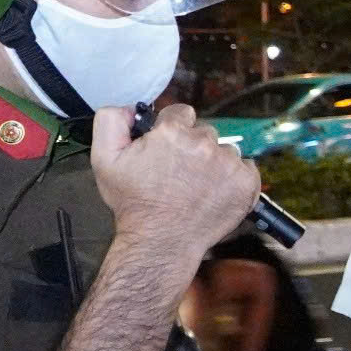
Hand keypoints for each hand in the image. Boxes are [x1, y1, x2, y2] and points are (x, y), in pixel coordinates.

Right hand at [91, 104, 257, 261]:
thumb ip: (110, 122)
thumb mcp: (104, 159)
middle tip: (179, 173)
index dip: (172, 129)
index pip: (180, 113)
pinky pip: (245, 167)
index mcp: (172, 133)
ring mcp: (228, 163)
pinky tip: (216, 192)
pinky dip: (234, 178)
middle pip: (203, 132)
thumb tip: (130, 108)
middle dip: (192, 147)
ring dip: (214, 163)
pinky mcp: (246, 182)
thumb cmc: (134, 204)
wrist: (160, 242)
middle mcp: (204, 143)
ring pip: (224, 150)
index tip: (167, 148)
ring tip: (196, 186)